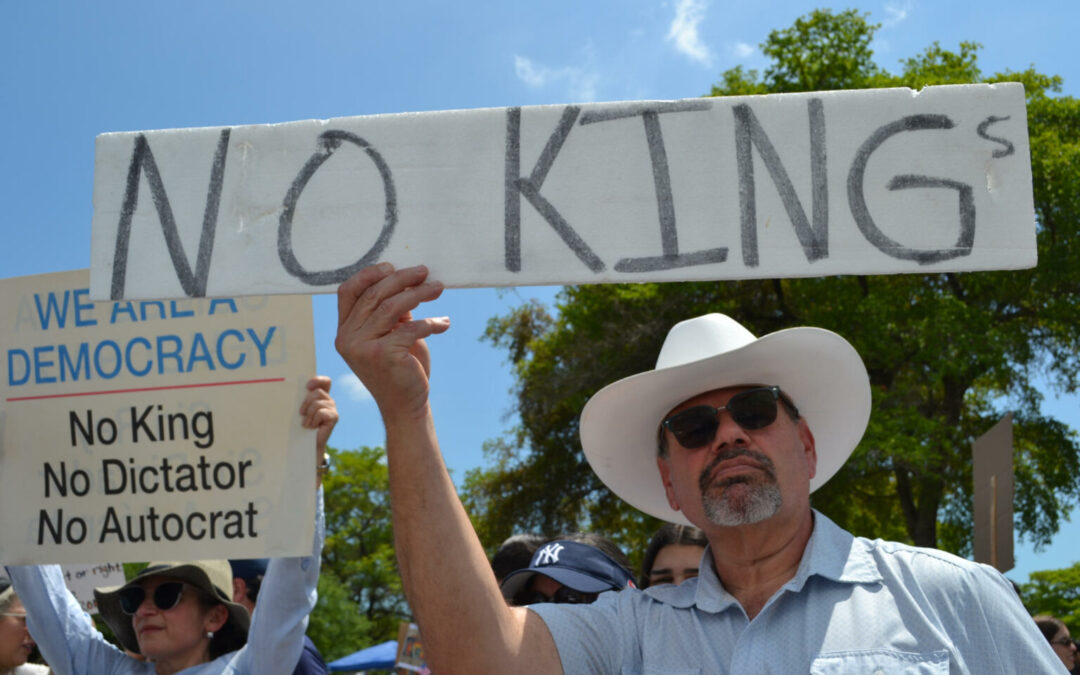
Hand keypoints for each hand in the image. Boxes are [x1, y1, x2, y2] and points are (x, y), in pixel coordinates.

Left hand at [300, 375, 338, 454]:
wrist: (306, 445)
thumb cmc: (300, 427)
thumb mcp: (300, 411)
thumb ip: (300, 400)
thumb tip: (287, 390)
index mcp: (321, 396)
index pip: (326, 382)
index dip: (318, 380)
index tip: (307, 386)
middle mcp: (329, 401)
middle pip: (317, 392)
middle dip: (306, 402)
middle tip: (301, 413)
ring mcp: (332, 409)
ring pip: (317, 403)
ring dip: (308, 414)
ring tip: (306, 424)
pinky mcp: (334, 417)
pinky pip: (321, 412)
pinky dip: (313, 420)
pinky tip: (312, 427)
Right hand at [335, 264, 448, 420]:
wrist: (406, 406)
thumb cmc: (401, 367)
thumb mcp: (393, 333)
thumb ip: (392, 311)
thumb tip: (407, 279)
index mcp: (344, 330)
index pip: (347, 291)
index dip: (369, 274)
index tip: (393, 266)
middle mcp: (347, 338)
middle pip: (374, 294)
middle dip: (403, 279)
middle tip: (425, 272)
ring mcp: (362, 347)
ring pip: (392, 306)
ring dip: (419, 294)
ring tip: (438, 288)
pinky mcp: (383, 355)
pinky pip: (410, 327)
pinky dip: (431, 322)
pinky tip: (444, 323)